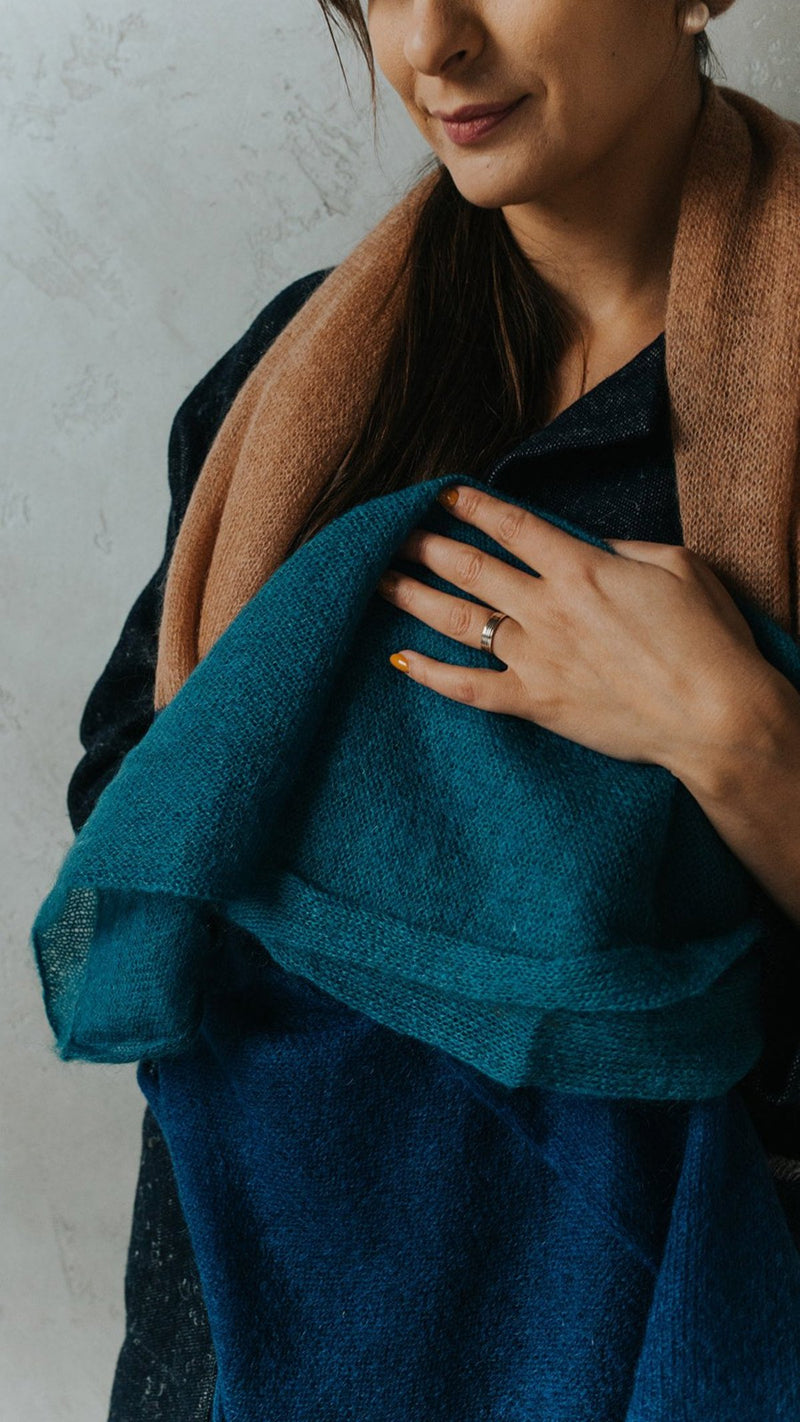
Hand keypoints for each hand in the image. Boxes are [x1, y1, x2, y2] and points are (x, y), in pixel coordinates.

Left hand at [376, 483, 768, 770]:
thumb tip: (590, 546)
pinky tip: (399, 660)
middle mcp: (547, 608)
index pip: (511, 525)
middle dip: (425, 544)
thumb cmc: (708, 640)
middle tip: (390, 531)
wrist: (715, 718)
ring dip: (414, 596)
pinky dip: (431, 675)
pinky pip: (469, 689)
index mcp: (581, 568)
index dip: (471, 504)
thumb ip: (623, 549)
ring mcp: (535, 658)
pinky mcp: (535, 703)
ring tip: (377, 579)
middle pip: (470, 567)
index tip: (441, 493)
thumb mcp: (678, 568)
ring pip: (458, 620)